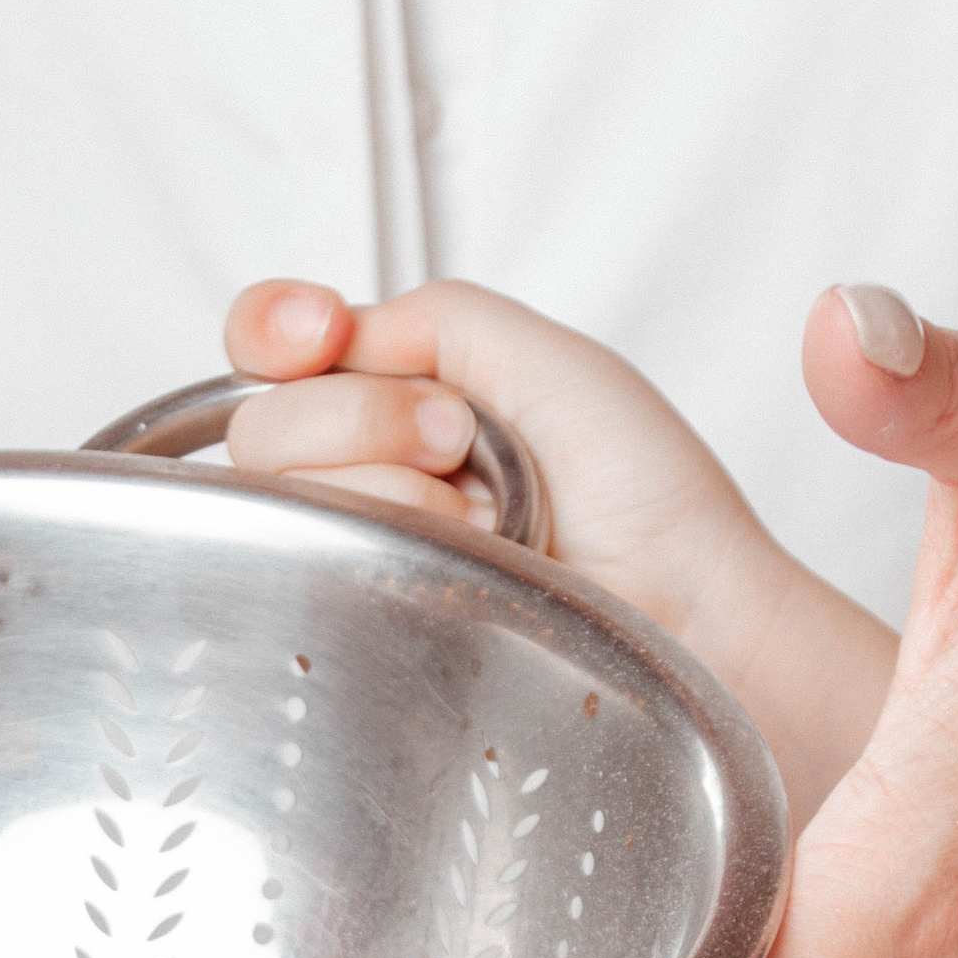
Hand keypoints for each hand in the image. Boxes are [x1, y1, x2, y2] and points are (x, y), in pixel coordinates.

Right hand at [223, 278, 892, 822]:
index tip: (319, 330)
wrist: (693, 612)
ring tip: (487, 518)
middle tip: (462, 447)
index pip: (271, 352)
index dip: (272, 332)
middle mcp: (370, 482)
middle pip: (264, 427)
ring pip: (284, 499)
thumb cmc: (651, 499)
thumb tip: (333, 335)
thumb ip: (432, 318)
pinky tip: (466, 561)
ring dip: (393, 486)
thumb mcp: (549, 360)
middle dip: (366, 417)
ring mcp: (368, 562)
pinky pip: (313, 579)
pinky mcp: (372, 639)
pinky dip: (395, 546)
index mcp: (402, 402)